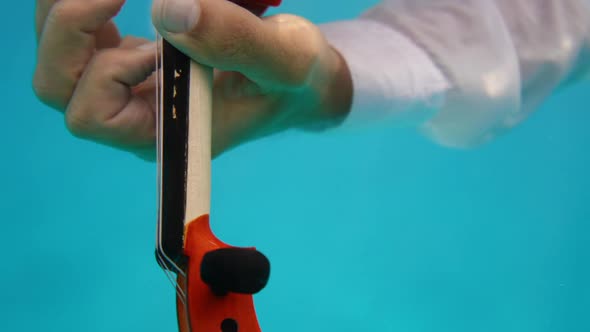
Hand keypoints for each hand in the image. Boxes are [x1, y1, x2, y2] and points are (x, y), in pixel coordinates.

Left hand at [33, 0, 351, 159]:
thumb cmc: (296, 80)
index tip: (147, 22)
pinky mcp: (130, 62)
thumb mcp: (283, 59)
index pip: (94, 114)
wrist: (298, 78)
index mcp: (165, 135)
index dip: (104, 67)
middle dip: (70, 26)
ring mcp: (130, 89)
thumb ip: (235, 40)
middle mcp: (137, 118)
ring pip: (58, 58)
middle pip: (57, 84)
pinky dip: (85, 8)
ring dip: (70, 12)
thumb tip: (169, 7)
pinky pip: (80, 37)